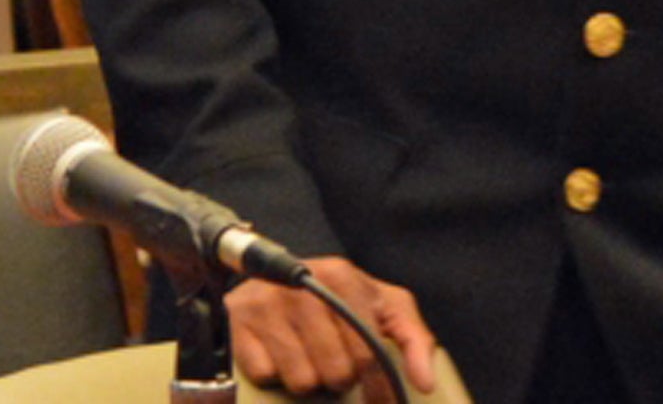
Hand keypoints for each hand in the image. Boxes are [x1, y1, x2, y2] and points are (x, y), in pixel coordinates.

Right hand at [226, 256, 440, 396]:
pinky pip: (266, 376)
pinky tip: (280, 355)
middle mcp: (302, 285)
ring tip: (310, 359)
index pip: (369, 351)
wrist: (271, 271)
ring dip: (310, 380)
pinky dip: (276, 374)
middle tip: (338, 367)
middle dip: (342, 378)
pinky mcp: (237, 325)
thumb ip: (412, 338)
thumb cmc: (338, 297)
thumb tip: (424, 383)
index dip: (380, 386)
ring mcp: (266, 305)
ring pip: (303, 381)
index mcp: (342, 276)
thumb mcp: (381, 305)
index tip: (385, 403)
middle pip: (337, 371)